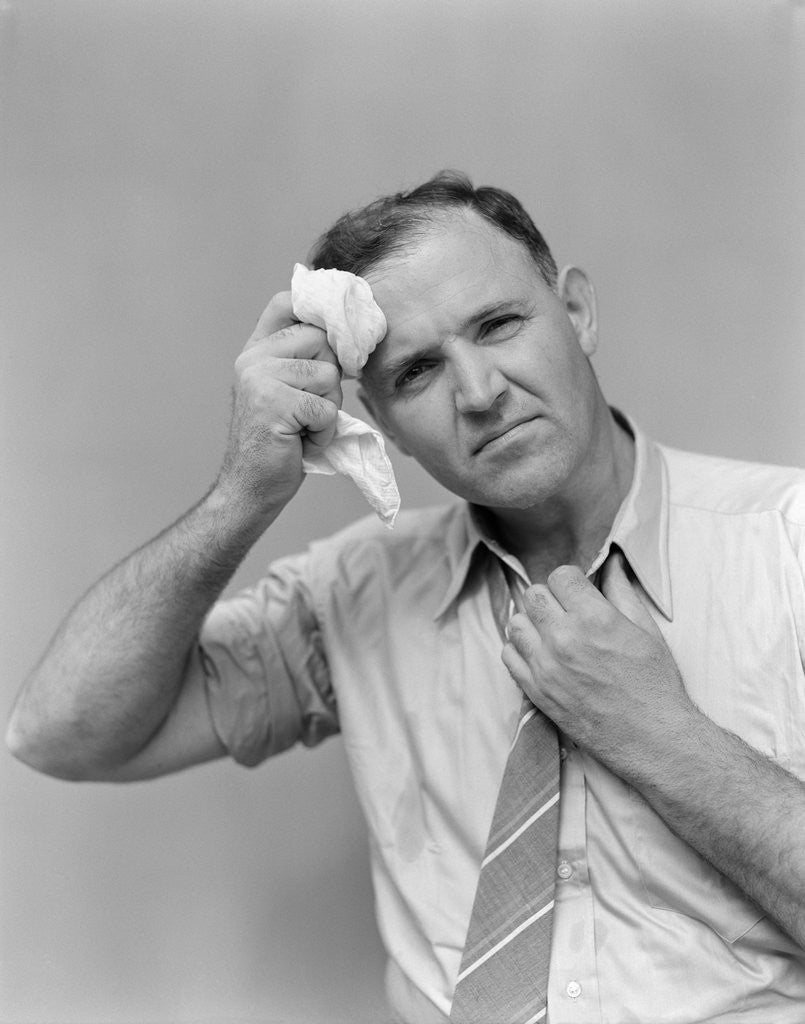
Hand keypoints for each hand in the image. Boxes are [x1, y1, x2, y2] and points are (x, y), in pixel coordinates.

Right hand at [217, 291, 341, 514]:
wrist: (250, 489)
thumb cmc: (278, 443)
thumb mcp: (287, 390)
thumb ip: (303, 358)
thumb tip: (350, 333)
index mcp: (255, 350)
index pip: (286, 302)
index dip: (318, 313)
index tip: (333, 340)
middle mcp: (253, 358)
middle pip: (322, 340)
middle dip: (331, 377)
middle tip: (310, 408)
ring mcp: (260, 379)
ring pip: (328, 375)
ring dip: (328, 408)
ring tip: (303, 426)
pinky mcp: (273, 404)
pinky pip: (327, 408)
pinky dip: (324, 431)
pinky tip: (302, 441)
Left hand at [502, 551, 694, 770]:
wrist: (652, 737)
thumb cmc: (655, 683)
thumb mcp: (646, 629)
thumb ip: (622, 591)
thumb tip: (613, 562)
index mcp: (595, 617)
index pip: (560, 575)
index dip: (571, 581)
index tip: (578, 593)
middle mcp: (565, 638)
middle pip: (534, 594)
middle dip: (551, 599)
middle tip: (566, 613)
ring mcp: (546, 665)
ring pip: (516, 622)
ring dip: (532, 623)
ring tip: (551, 633)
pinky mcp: (536, 690)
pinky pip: (508, 655)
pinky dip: (520, 650)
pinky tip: (540, 654)